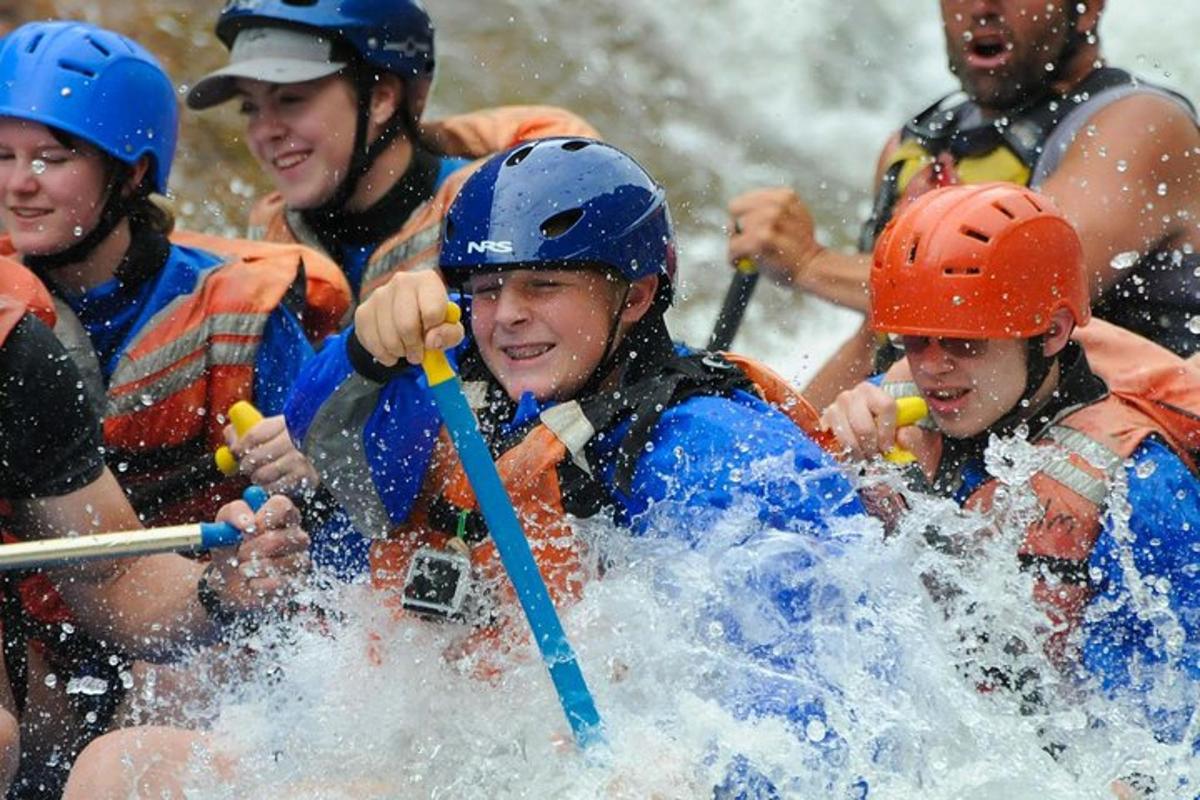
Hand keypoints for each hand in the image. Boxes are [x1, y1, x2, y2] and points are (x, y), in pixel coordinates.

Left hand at [210, 494, 309, 614]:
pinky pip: (279, 584)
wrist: (228, 579)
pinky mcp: (296, 583)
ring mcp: (300, 560)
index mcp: (282, 515)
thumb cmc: (231, 546)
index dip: (264, 517)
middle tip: (239, 553)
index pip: (283, 505)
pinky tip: (252, 582)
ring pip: (282, 563)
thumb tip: (247, 523)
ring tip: (243, 568)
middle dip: (252, 549)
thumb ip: (234, 513)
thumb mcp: (225, 523)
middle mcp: (297, 536)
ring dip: (253, 568)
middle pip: (282, 538)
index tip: (248, 528)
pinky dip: (258, 584)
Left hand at [224, 414, 318, 496]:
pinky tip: (275, 481)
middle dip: (246, 465)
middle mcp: (292, 442)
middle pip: (253, 458)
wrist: (334, 444)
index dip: (238, 447)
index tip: (236, 451)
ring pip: (262, 475)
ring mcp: (299, 461)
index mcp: (285, 424)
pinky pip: (275, 488)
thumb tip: (230, 433)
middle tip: (249, 466)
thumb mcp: (282, 424)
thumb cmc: (304, 436)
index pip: (251, 437)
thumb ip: (255, 427)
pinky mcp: (306, 478)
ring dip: (257, 477)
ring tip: (263, 473)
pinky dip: (270, 487)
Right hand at [353, 271, 463, 365]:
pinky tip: (391, 350)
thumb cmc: (433, 320)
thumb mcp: (451, 327)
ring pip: (388, 337)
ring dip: (399, 352)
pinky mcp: (363, 311)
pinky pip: (371, 342)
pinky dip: (383, 354)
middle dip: (414, 347)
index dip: (433, 332)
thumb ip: (450, 334)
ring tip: (405, 349)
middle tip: (417, 354)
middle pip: (406, 325)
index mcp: (428, 280)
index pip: (432, 312)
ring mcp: (379, 295)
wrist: (408, 315)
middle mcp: (402, 281)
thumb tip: (431, 341)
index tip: (432, 336)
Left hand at [727, 187, 822, 285]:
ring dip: (737, 244)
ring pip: (735, 229)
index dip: (742, 215)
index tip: (745, 229)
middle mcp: (777, 204)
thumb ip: (774, 210)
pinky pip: (734, 247)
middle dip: (737, 228)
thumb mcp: (794, 218)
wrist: (812, 267)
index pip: (743, 200)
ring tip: (750, 255)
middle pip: (736, 210)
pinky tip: (742, 263)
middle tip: (746, 244)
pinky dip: (734, 258)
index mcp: (784, 195)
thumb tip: (741, 212)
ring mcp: (770, 219)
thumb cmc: (800, 247)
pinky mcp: (763, 238)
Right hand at [820, 382, 901, 460]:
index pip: (886, 407)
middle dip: (872, 448)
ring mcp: (834, 409)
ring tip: (865, 458)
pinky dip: (843, 455)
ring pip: (847, 439)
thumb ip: (911, 434)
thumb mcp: (903, 427)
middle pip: (864, 427)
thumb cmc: (884, 423)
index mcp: (871, 391)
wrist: (862, 418)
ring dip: (858, 454)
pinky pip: (833, 444)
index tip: (889, 447)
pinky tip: (852, 455)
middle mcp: (850, 396)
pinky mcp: (824, 423)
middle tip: (877, 456)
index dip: (889, 432)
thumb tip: (903, 438)